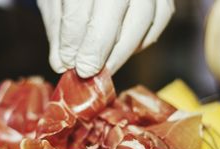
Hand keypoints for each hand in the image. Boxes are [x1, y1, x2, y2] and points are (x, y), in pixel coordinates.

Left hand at [37, 0, 174, 77]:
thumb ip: (58, 28)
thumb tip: (62, 63)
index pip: (79, 5)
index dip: (73, 39)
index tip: (68, 63)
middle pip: (114, 6)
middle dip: (99, 47)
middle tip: (87, 72)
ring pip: (143, 16)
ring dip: (122, 50)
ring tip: (104, 69)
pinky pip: (161, 16)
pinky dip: (144, 39)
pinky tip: (123, 51)